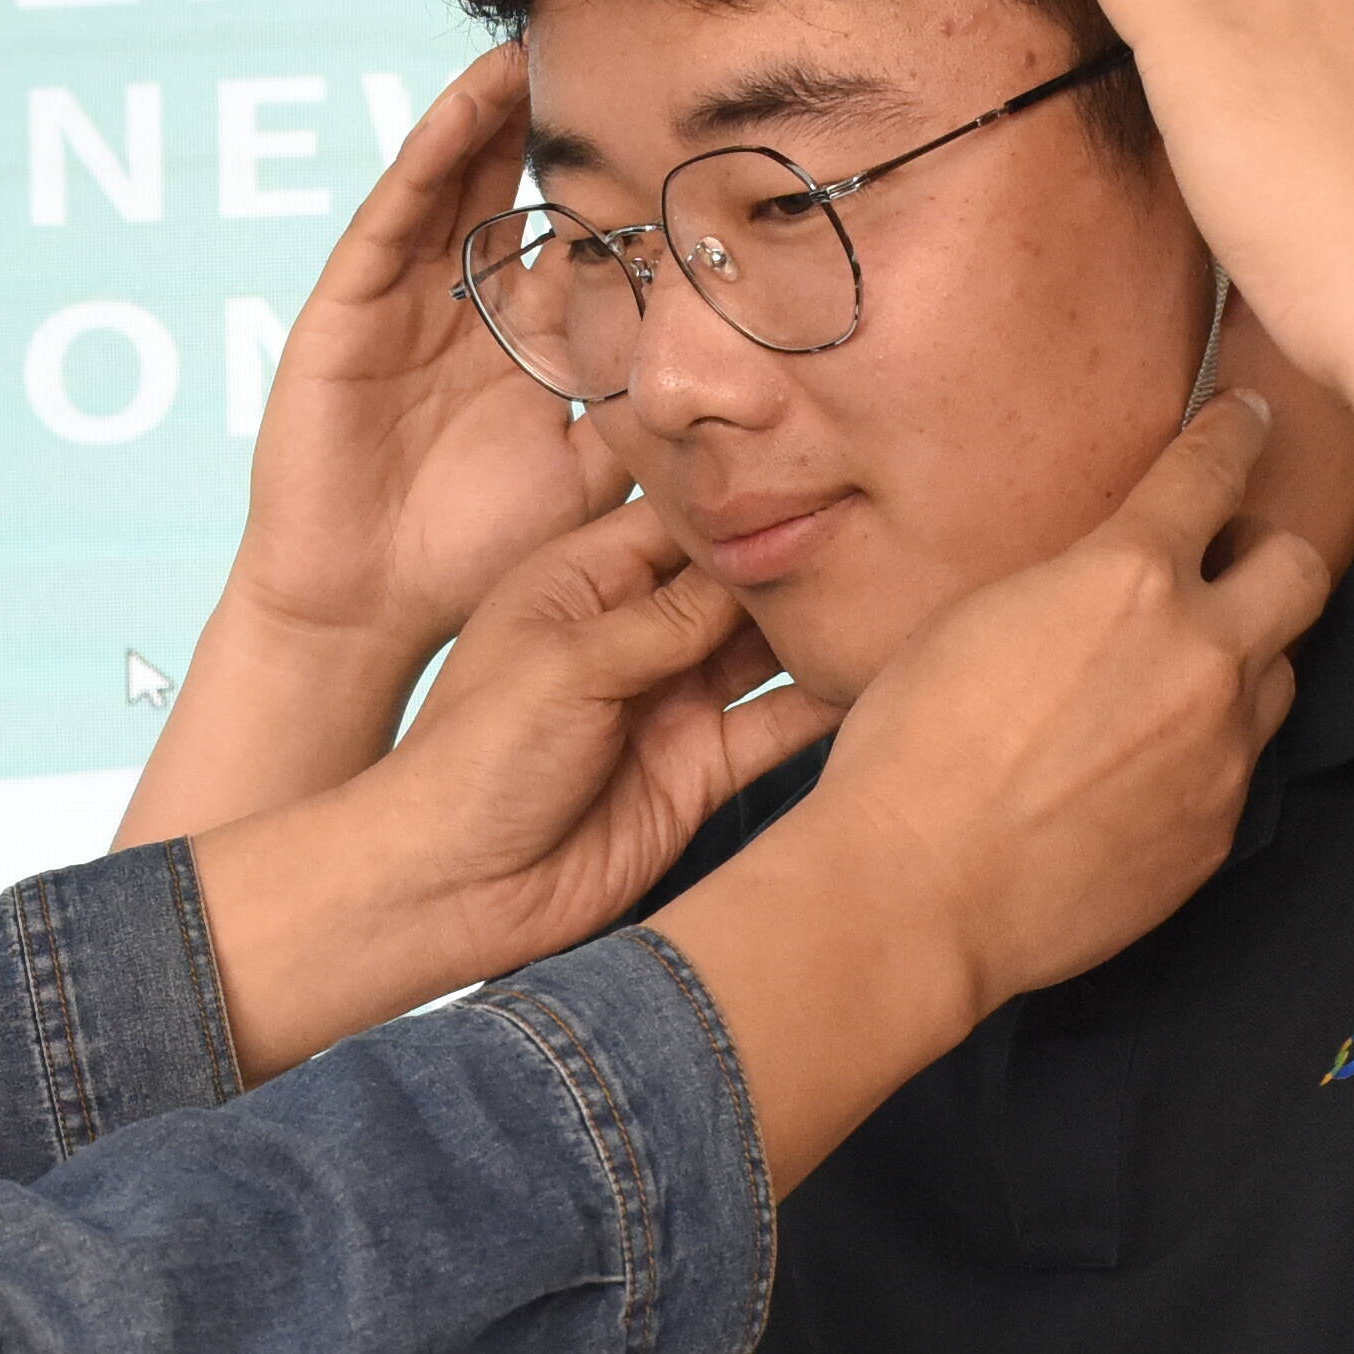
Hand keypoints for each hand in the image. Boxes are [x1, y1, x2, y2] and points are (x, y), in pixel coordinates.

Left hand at [189, 499, 831, 1071]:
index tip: (823, 464)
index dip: (744, 498)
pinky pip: (778, 726)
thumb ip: (665, 617)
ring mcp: (672, 700)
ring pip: (768, 649)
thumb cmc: (473, 761)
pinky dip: (828, 703)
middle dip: (798, 557)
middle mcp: (635, 631)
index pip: (680, 520)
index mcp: (582, 579)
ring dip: (822, 626)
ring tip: (902, 586)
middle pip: (735, 580)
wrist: (451, 889)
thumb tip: (754, 563)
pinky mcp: (701, 769)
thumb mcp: (567, 665)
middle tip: (886, 522)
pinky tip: (886, 669)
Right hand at [213, 48, 633, 677]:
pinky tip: (472, 103)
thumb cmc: (473, 558)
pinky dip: (432, 152)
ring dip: (499, 111)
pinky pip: (396, 210)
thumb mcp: (587, 478)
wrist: (366, 608)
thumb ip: (642, 420)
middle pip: (523, 189)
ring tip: (545, 43)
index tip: (690, 125)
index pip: (587, 240)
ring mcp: (409, 297)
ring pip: (462, 180)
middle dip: (566, 126)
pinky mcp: (354, 302)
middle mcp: (471, 304)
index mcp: (530, 341)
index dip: (632, 186)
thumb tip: (736, 386)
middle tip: (622, 50)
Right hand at [648, 395, 1331, 1187]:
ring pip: (1277, 676)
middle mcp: (1200, 652)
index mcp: (1130, 576)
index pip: (1216, 470)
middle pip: (1299, 569)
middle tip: (1228, 568)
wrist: (916, 890)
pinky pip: (1237, 768)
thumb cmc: (913, 749)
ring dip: (1238, 665)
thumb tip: (1100, 574)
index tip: (1249, 420)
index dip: (1237, 433)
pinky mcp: (1218, 828)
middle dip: (1268, 558)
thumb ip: (1070, 580)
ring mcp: (1222, 748)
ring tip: (1168, 687)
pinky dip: (1202, 756)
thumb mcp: (978, 615)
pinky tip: (1135, 774)